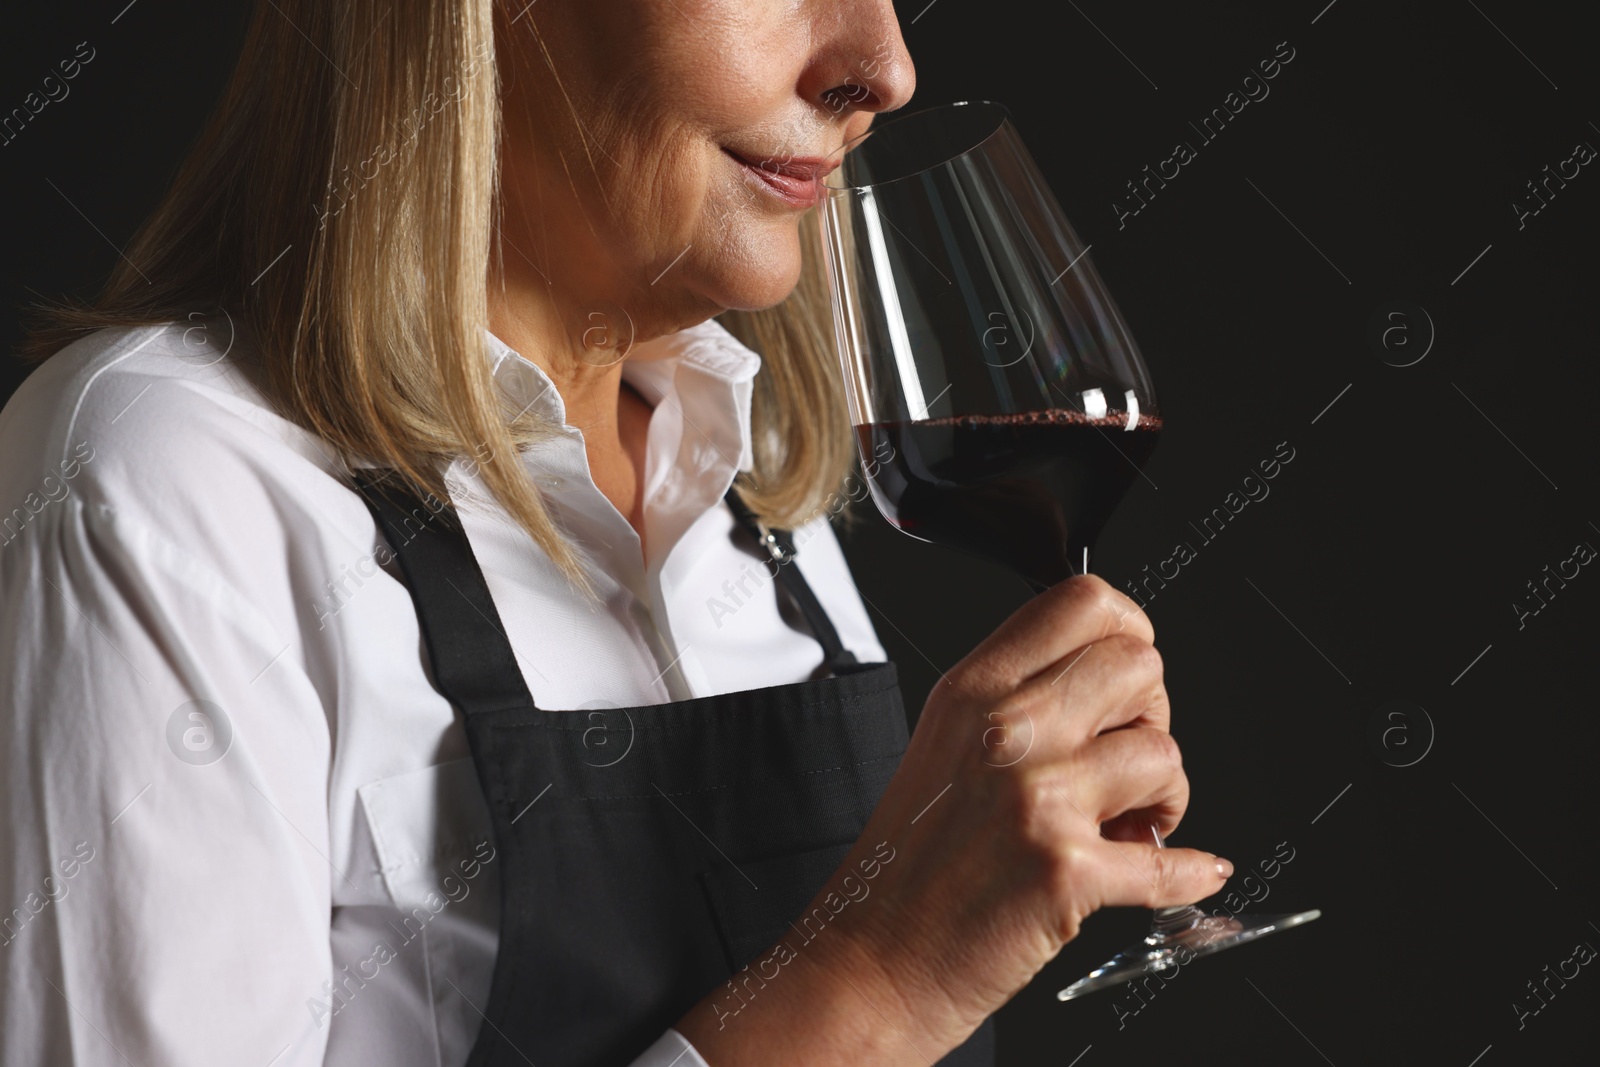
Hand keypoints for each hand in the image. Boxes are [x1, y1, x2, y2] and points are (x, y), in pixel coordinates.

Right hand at [821, 575, 1228, 1052]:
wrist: (878, 958)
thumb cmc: (912, 861)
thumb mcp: (947, 741)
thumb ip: (1017, 696)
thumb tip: (1112, 680)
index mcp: (974, 687)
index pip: (1086, 603)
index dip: (1131, 633)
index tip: (1130, 674)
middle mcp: (1006, 730)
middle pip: (1140, 666)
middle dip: (1152, 715)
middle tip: (1126, 759)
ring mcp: (1037, 796)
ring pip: (1163, 754)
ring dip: (1164, 797)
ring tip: (1128, 825)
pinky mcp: (1065, 869)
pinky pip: (1170, 860)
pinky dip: (1188, 871)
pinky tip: (1185, 869)